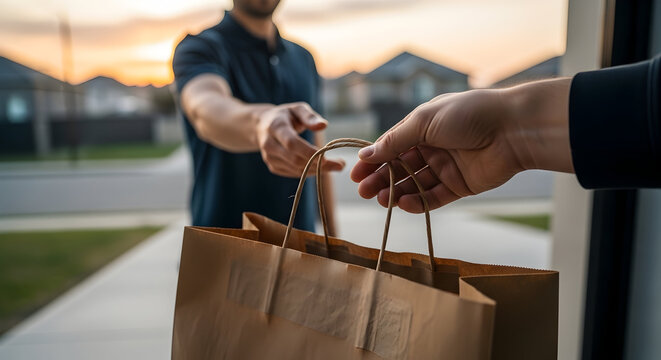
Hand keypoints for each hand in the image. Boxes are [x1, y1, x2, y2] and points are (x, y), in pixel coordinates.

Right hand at [256, 102, 344, 177]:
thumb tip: (323, 125)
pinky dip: (309, 172)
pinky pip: (293, 173)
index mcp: (276, 127)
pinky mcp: (273, 166)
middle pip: (295, 159)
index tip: (329, 156)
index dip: (309, 152)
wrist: (263, 126)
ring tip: (335, 166)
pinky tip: (321, 167)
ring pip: (295, 169)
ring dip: (317, 170)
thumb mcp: (297, 109)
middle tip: (340, 164)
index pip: (292, 143)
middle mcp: (269, 144)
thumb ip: (310, 116)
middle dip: (318, 164)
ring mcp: (269, 157)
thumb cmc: (286, 115)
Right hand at [351, 79, 571, 212]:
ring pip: (413, 184)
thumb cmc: (468, 115)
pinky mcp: (459, 186)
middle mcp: (432, 147)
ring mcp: (445, 167)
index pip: (390, 147)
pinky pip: (433, 197)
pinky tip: (404, 204)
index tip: (355, 175)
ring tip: (381, 200)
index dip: (372, 161)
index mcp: (422, 127)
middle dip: (380, 179)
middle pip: (399, 168)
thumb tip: (366, 153)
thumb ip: (395, 141)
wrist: (512, 129)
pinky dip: (417, 202)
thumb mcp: (424, 122)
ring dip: (396, 192)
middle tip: (363, 192)